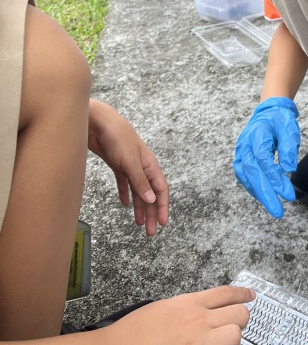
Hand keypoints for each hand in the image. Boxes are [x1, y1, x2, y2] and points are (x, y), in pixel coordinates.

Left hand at [87, 99, 168, 234]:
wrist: (98, 122)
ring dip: (139, 207)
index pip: (160, 189)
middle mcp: (142, 166)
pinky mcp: (117, 164)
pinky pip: (124, 183)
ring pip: (138, 191)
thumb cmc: (117, 137)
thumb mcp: (129, 161)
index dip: (162, 206)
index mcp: (149, 164)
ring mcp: (129, 166)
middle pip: (149, 193)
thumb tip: (151, 200)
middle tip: (150, 232)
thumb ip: (140, 181)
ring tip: (139, 224)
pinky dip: (125, 194)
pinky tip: (125, 204)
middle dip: (151, 213)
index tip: (162, 223)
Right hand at [104, 286, 254, 344]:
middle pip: (238, 314)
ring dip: (233, 337)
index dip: (242, 294)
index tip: (250, 295)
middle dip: (240, 318)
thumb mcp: (165, 308)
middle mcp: (199, 321)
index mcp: (190, 303)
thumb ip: (189, 308)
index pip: (226, 294)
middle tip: (235, 322)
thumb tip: (204, 311)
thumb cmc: (136, 330)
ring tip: (224, 340)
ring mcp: (199, 342)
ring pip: (235, 335)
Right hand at [233, 97, 299, 217]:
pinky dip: (253, 188)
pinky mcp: (240, 158)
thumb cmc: (279, 120)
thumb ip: (289, 147)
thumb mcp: (290, 127)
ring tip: (273, 207)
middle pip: (252, 171)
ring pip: (245, 176)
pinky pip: (243, 176)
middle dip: (265, 193)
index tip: (288, 194)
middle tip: (278, 211)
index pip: (263, 159)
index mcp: (257, 133)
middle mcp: (245, 143)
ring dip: (258, 192)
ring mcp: (240, 151)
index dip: (275, 178)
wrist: (267, 113)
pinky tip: (264, 196)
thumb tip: (289, 170)